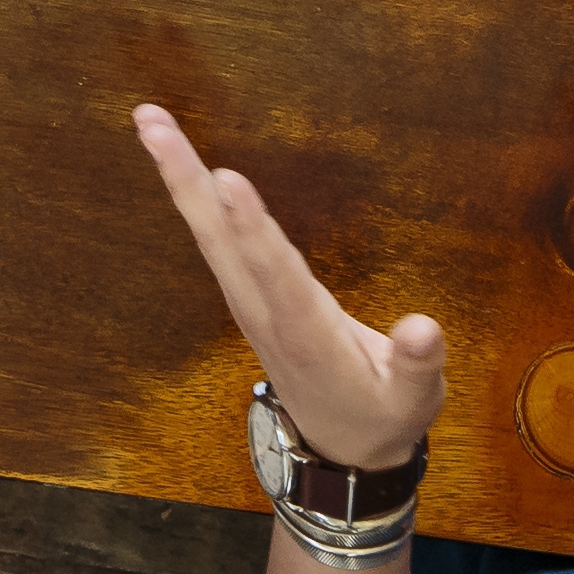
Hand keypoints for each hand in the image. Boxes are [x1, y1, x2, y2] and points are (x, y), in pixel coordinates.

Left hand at [131, 102, 446, 468]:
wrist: (340, 451)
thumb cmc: (381, 415)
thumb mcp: (413, 401)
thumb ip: (416, 364)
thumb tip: (423, 329)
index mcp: (308, 335)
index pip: (276, 275)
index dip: (253, 230)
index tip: (228, 180)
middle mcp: (266, 311)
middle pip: (221, 240)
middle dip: (186, 179)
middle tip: (151, 122)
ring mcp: (250, 301)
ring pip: (208, 233)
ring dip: (179, 177)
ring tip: (151, 122)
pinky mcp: (247, 293)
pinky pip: (215, 238)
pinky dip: (194, 196)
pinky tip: (180, 163)